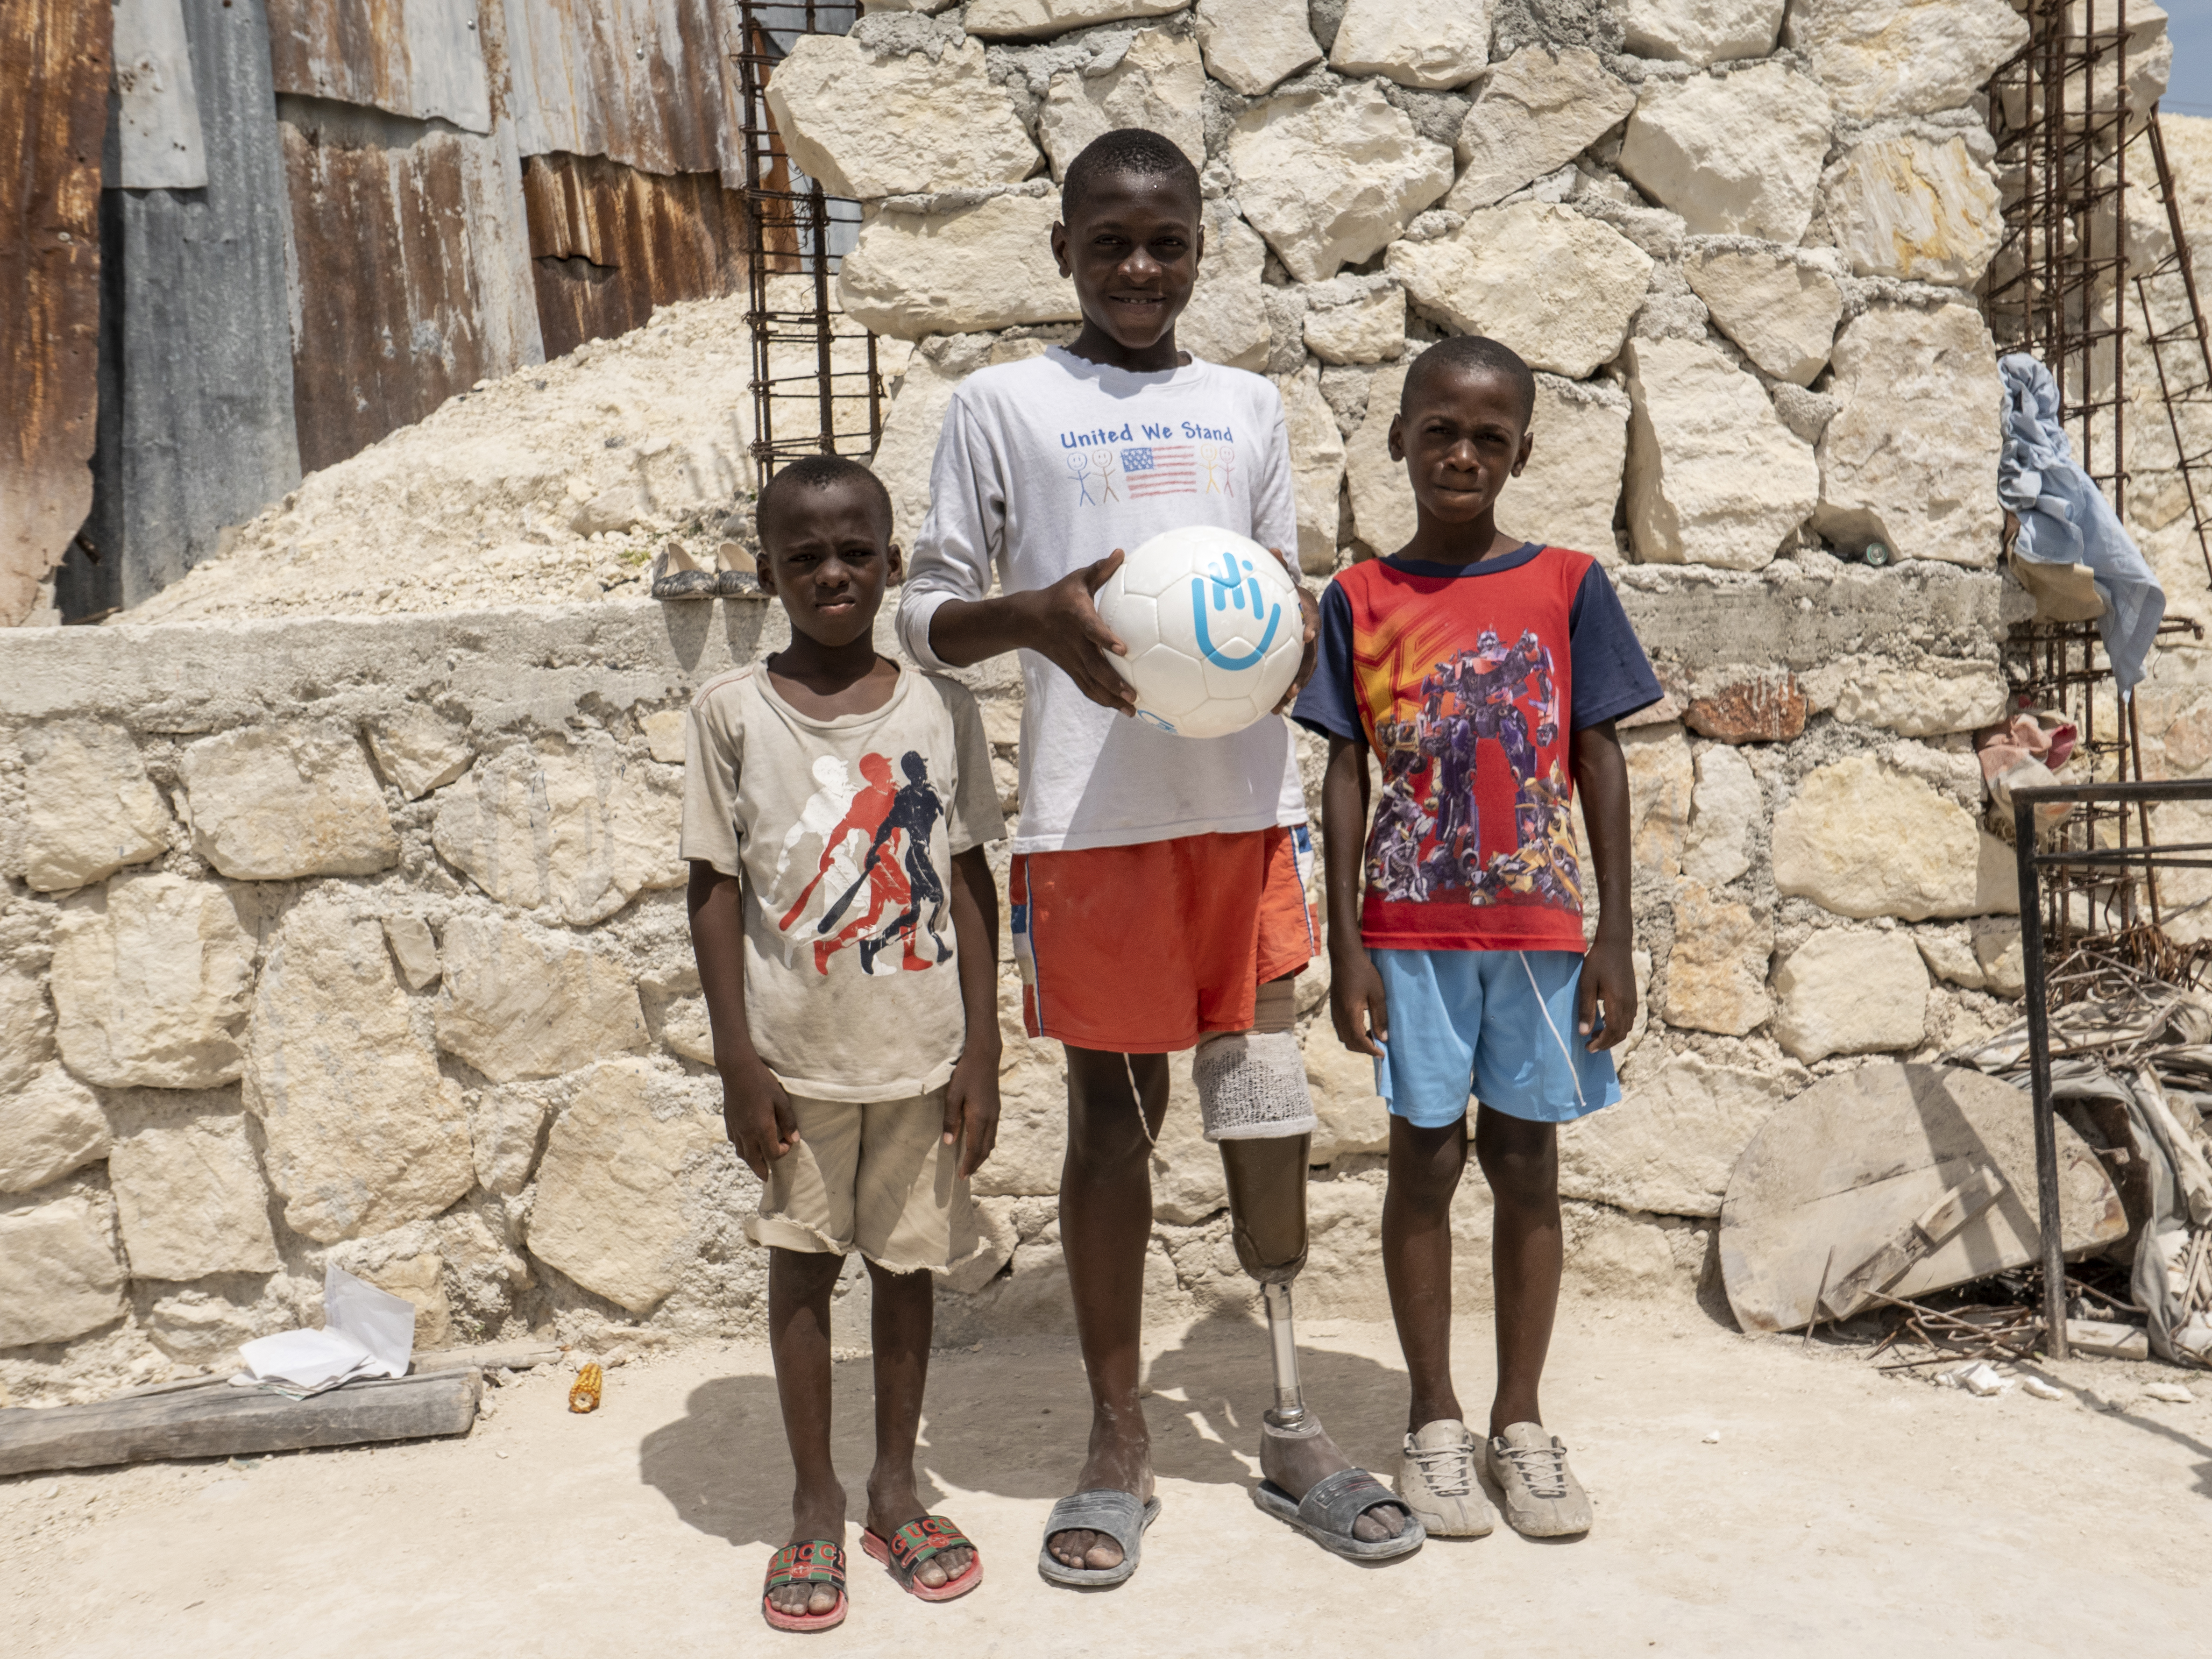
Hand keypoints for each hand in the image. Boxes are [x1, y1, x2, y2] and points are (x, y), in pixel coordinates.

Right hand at [722, 1055, 798, 1177]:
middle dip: (761, 1170)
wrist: (737, 1070)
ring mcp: (735, 1128)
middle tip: (766, 1178)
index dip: (782, 1153)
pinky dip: (741, 1147)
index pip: (772, 1154)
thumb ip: (789, 1122)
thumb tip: (794, 1139)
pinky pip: (734, 1141)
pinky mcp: (728, 1122)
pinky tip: (746, 1143)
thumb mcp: (782, 1100)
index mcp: (761, 1129)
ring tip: (757, 1164)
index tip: (788, 1143)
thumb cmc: (762, 1082)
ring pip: (741, 1153)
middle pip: (753, 1161)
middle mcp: (746, 1133)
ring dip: (750, 1161)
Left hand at [944, 1044, 1001, 1178]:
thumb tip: (949, 1143)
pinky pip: (993, 1133)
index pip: (975, 1149)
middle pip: (986, 1149)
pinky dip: (986, 1144)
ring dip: (982, 1155)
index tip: (961, 1176)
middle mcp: (991, 1119)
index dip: (969, 1164)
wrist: (984, 1056)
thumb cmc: (965, 1073)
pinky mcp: (996, 1108)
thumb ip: (950, 1120)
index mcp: (979, 1118)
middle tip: (965, 1174)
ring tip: (971, 1163)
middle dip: (976, 1164)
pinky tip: (979, 1143)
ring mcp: (995, 1113)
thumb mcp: (952, 1095)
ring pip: (991, 1142)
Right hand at [1025, 552, 1135, 713]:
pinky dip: (1102, 700)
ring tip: (1132, 710)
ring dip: (1111, 698)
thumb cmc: (1059, 596)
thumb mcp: (1077, 579)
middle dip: (1113, 683)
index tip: (1123, 649)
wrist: (1027, 619)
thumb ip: (1101, 569)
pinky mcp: (1070, 669)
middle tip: (1134, 695)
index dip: (1106, 639)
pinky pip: (1087, 687)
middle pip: (1094, 667)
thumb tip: (1121, 552)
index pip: (1092, 630)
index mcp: (1077, 618)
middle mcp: (1074, 643)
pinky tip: (1120, 708)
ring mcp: (1071, 660)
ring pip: (1091, 683)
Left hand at [1267, 546, 1319, 712]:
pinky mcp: (1294, 660)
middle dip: (1302, 673)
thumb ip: (1276, 566)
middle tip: (1292, 688)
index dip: (1311, 626)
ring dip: (1292, 689)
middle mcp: (1309, 634)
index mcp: (1307, 613)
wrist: (1290, 601)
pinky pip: (1290, 677)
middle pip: (1310, 655)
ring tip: (1278, 706)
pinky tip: (1267, 708)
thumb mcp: (1278, 576)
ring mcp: (1304, 650)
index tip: (1307, 635)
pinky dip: (1282, 692)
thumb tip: (1273, 549)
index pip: (1312, 619)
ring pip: (1302, 672)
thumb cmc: (1282, 589)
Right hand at [1330, 946, 1387, 1057]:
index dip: (1371, 1050)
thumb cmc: (1364, 973)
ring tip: (1372, 1035)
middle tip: (1379, 1045)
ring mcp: (1334, 1012)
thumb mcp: (1377, 994)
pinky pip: (1341, 1029)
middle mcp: (1339, 1016)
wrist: (1345, 957)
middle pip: (1349, 1042)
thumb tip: (1383, 1038)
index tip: (1382, 1054)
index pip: (1359, 1041)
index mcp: (1350, 1014)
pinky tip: (1362, 1025)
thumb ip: (1380, 1017)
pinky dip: (1351, 1033)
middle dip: (1364, 1048)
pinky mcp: (1334, 1008)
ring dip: (1357, 1041)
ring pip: (1343, 1037)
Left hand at [1578, 936, 1636, 1051]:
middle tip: (1590, 1046)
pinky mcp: (1633, 995)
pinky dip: (1619, 1026)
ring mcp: (1633, 1000)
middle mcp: (1629, 1004)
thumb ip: (1585, 1009)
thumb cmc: (1598, 961)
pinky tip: (1605, 1021)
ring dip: (1613, 1035)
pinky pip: (1629, 1018)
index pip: (1613, 1032)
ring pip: (1627, 1026)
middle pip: (1622, 1033)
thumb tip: (1583, 1033)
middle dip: (1607, 1043)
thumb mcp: (1587, 985)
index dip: (1601, 1043)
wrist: (1616, 944)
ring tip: (1596, 1035)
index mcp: (1617, 1002)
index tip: (1588, 1047)